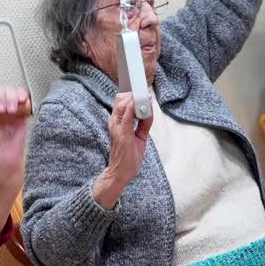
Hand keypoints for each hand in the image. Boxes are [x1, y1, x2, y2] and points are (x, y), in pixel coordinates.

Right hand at [93, 93, 152, 208]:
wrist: (121, 173)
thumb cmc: (128, 156)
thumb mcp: (139, 137)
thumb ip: (144, 124)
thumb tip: (149, 112)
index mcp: (118, 122)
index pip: (121, 102)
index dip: (132, 95)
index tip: (143, 93)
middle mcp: (115, 122)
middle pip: (120, 99)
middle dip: (134, 94)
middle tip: (145, 95)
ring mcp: (117, 127)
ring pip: (122, 103)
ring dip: (135, 99)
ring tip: (145, 99)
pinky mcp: (122, 133)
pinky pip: (126, 115)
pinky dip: (133, 107)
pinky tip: (140, 104)